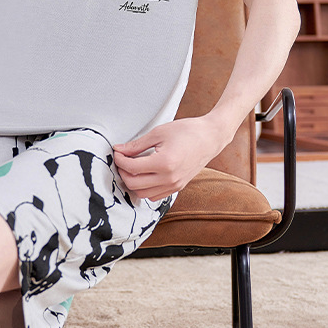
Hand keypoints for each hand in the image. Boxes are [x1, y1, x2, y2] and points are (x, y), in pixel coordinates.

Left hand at [112, 116, 229, 200]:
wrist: (210, 138)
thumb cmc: (187, 131)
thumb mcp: (158, 133)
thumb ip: (136, 145)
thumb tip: (119, 150)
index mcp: (164, 163)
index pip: (131, 168)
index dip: (119, 160)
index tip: (117, 152)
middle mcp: (169, 178)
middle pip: (133, 184)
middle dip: (123, 172)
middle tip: (122, 159)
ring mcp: (174, 185)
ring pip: (143, 194)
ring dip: (133, 183)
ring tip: (131, 167)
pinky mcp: (178, 187)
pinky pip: (154, 196)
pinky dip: (145, 188)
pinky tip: (144, 175)